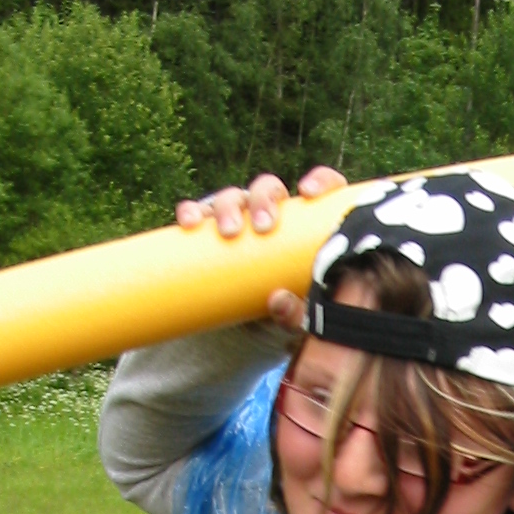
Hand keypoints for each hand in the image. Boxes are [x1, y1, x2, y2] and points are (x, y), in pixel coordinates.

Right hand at [176, 166, 348, 329]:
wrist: (261, 332)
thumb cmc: (297, 317)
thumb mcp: (305, 321)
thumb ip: (299, 315)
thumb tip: (277, 300)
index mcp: (311, 226)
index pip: (323, 188)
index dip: (320, 181)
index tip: (309, 194)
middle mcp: (276, 216)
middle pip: (269, 190)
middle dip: (264, 200)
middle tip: (263, 227)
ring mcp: (243, 223)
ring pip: (234, 198)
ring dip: (229, 206)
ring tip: (229, 232)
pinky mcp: (214, 236)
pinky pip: (200, 215)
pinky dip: (192, 212)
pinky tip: (190, 221)